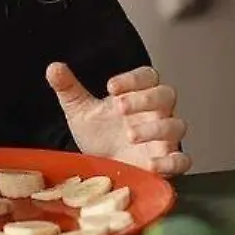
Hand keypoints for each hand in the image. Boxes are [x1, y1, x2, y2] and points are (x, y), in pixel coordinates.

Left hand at [47, 63, 192, 176]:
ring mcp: (164, 138)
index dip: (132, 79)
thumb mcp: (80, 110)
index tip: (111, 86)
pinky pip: (181, 160)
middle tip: (119, 107)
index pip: (147, 76)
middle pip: (166, 95)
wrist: (100, 166)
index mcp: (139, 93)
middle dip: (144, 99)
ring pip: (176, 126)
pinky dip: (171, 162)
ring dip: (155, 129)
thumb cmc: (98, 134)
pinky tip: (151, 164)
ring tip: (130, 135)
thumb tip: (53, 68)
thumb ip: (69, 88)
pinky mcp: (167, 163)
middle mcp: (157, 112)